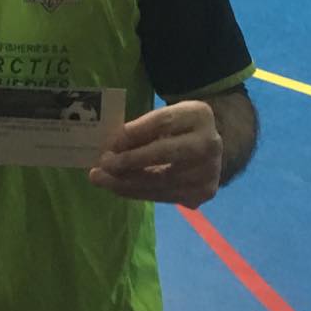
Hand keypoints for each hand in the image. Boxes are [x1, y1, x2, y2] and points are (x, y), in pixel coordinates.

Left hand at [89, 100, 221, 207]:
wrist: (207, 149)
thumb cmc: (176, 129)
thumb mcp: (163, 117)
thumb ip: (142, 127)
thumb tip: (111, 147)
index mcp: (199, 115)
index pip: (162, 122)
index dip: (133, 132)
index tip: (109, 142)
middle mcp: (210, 144)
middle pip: (164, 153)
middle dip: (129, 161)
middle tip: (102, 164)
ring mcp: (208, 173)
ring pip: (160, 181)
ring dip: (126, 182)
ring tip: (101, 179)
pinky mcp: (201, 194)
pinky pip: (162, 196)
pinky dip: (137, 192)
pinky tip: (118, 187)